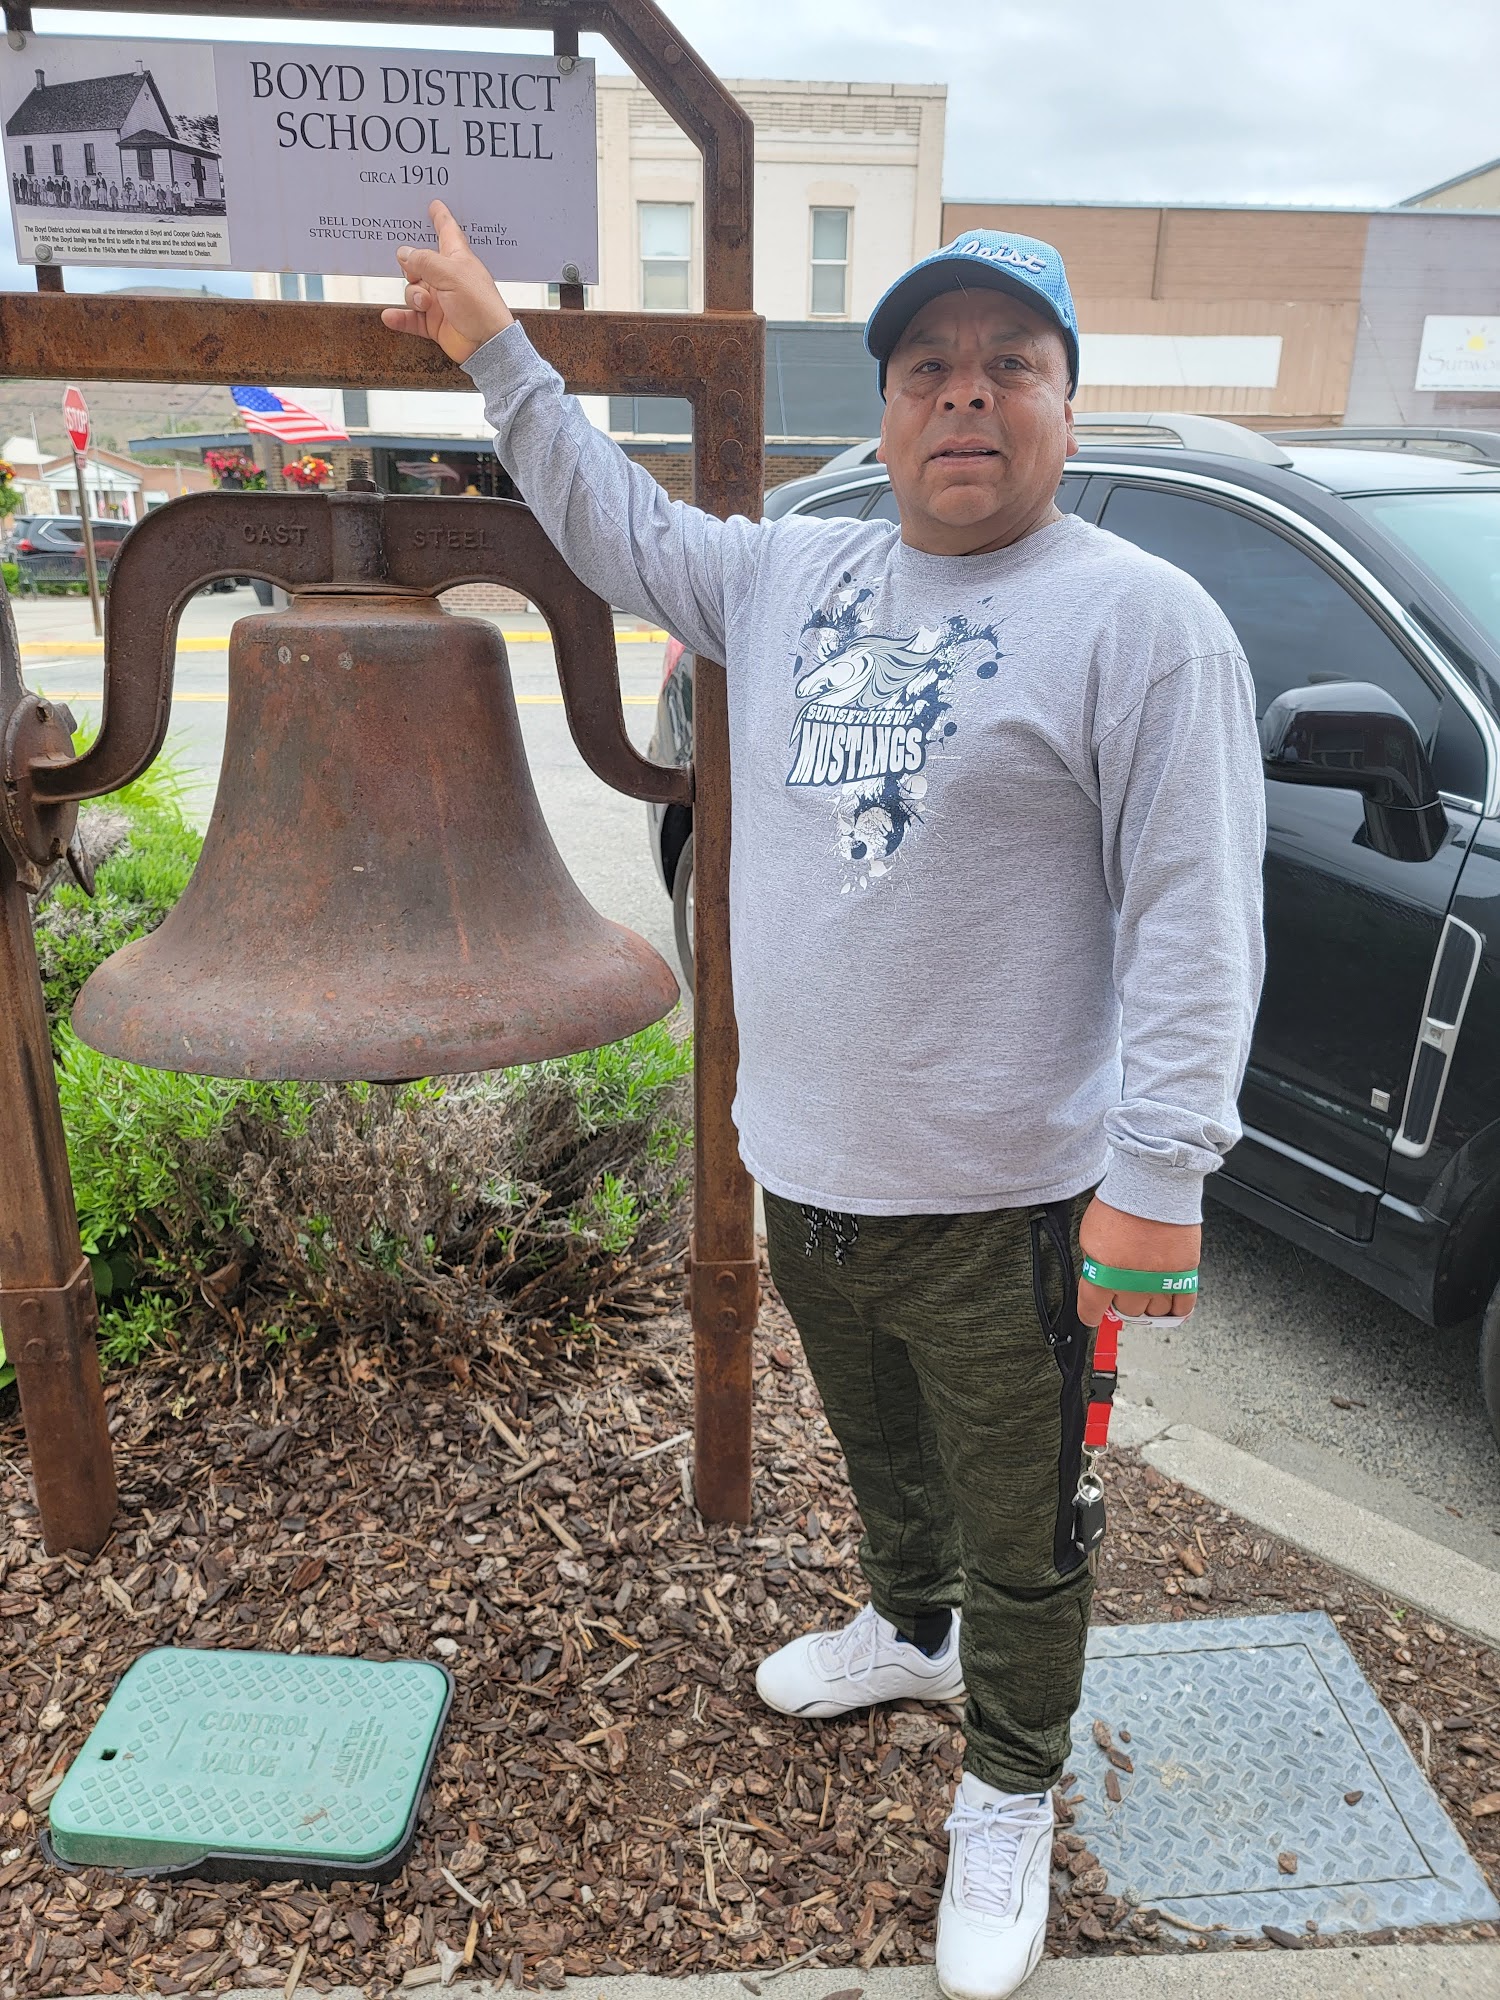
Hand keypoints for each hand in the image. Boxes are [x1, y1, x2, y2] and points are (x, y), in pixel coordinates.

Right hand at [380, 199, 512, 364]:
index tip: (434, 204)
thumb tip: (403, 253)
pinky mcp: (434, 324)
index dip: (440, 218)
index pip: (447, 232)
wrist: (487, 345)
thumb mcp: (451, 275)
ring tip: (424, 304)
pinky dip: (400, 317)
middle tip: (413, 273)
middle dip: (411, 268)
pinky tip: (389, 316)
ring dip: (412, 296)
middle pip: (418, 264)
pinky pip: (410, 318)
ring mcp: (439, 301)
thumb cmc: (479, 306)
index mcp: (457, 260)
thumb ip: (425, 262)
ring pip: (412, 291)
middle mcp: (447, 278)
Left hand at [1076, 1196, 1199, 1326]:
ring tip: (1144, 1291)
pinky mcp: (1184, 1274)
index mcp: (1104, 1274)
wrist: (1153, 1186)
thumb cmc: (1122, 1204)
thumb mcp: (1091, 1236)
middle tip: (1121, 1292)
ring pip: (1154, 1311)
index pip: (1092, 1309)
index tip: (1093, 1316)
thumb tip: (1099, 1282)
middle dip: (1121, 1302)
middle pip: (1126, 1311)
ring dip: (1148, 1304)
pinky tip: (1170, 1308)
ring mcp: (1159, 1280)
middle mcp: (1132, 1283)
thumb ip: (1095, 1265)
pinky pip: (1184, 1305)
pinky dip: (1177, 1311)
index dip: (1091, 1315)